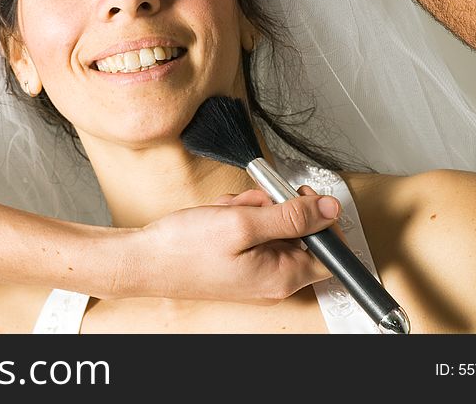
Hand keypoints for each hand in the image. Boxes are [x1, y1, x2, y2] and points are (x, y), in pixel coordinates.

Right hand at [125, 187, 339, 302]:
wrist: (145, 260)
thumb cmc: (185, 249)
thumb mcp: (243, 223)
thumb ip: (292, 216)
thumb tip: (330, 209)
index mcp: (281, 277)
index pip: (329, 252)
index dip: (321, 220)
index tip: (301, 197)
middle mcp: (271, 279)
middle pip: (298, 235)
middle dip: (275, 209)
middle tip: (251, 202)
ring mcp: (254, 272)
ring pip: (272, 229)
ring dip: (252, 210)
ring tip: (227, 210)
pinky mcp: (238, 263)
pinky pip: (251, 234)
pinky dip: (238, 218)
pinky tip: (219, 216)